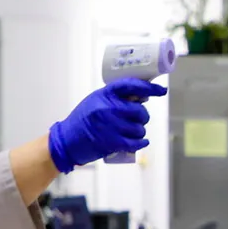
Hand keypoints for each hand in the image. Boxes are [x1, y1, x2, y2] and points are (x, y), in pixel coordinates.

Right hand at [47, 77, 166, 172]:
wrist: (66, 140)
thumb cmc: (83, 120)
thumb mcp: (96, 101)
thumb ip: (115, 98)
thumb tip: (142, 97)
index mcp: (105, 94)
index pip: (132, 86)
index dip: (149, 88)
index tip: (161, 90)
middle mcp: (109, 108)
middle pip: (139, 111)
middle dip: (142, 116)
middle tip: (138, 120)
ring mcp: (111, 125)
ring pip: (139, 128)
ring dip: (140, 132)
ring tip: (133, 133)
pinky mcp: (112, 142)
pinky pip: (135, 142)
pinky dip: (141, 143)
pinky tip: (142, 142)